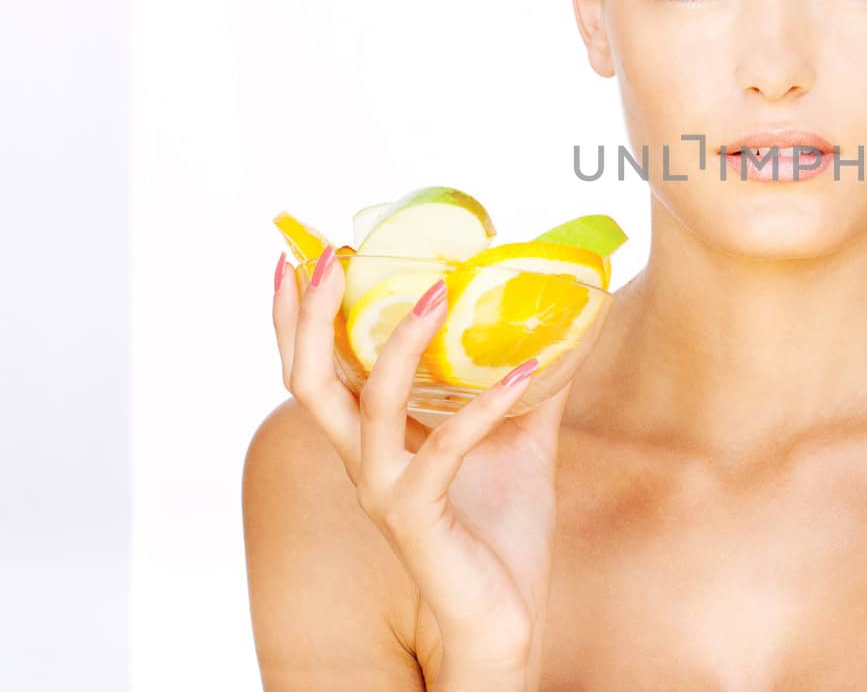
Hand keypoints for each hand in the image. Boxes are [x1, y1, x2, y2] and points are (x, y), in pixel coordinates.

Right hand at [272, 247, 574, 688]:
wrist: (505, 618)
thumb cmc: (501, 532)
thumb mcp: (520, 440)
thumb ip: (531, 385)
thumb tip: (564, 323)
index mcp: (372, 441)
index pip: (316, 369)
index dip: (296, 316)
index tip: (300, 254)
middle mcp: (363, 462)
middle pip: (309, 381)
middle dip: (309, 316)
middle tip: (327, 256)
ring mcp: (384, 491)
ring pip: (367, 407)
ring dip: (402, 345)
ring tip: (437, 293)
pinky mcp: (419, 517)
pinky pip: (444, 449)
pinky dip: (487, 407)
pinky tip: (529, 374)